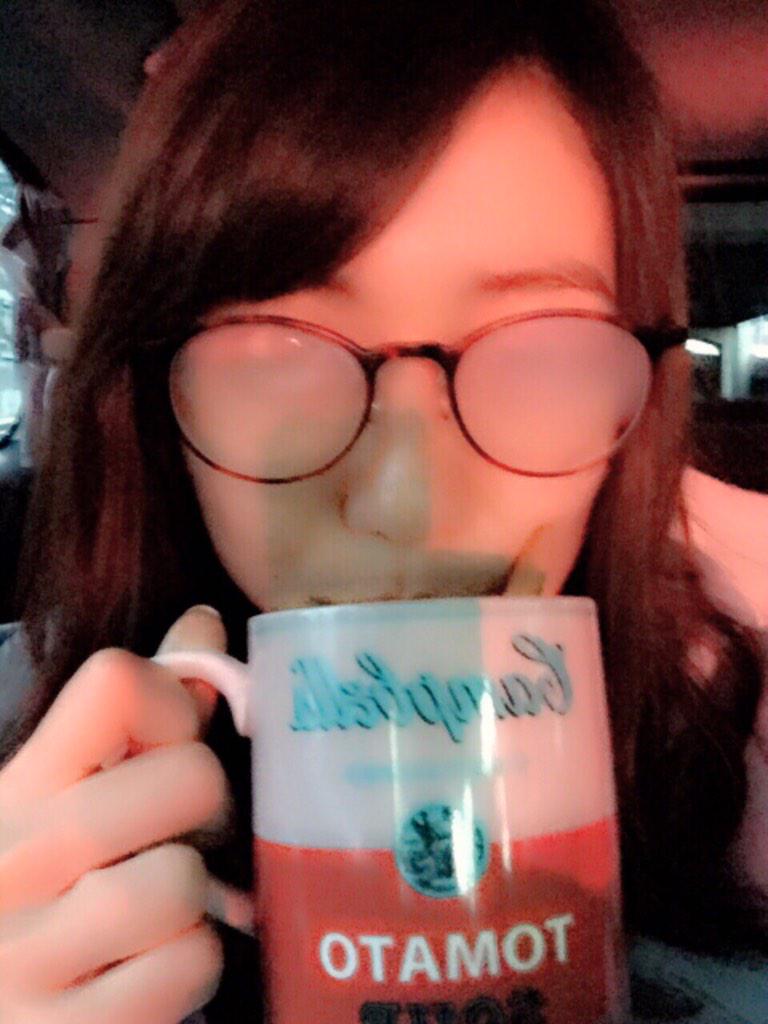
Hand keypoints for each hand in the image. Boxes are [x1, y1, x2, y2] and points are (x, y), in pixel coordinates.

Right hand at [0, 606, 245, 1023]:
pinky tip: (141, 972)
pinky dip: (187, 969)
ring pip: (184, 881)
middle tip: (175, 835)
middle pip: (189, 777)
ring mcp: (26, 955)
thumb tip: (204, 623)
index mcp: (18, 785)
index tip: (168, 744)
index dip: (175, 705)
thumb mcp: (64, 794)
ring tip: (154, 912)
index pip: (119, 682)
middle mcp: (11, 859)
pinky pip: (188, 968)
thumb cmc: (43, 888)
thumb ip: (138, 713)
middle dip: (205, 808)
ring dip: (192, 902)